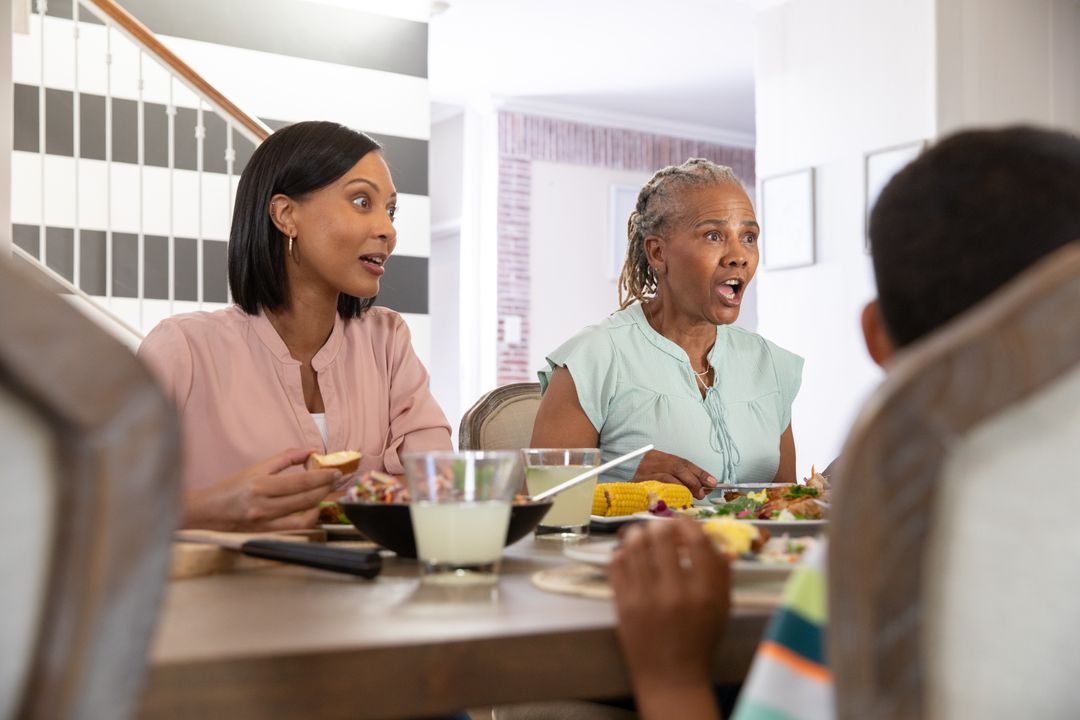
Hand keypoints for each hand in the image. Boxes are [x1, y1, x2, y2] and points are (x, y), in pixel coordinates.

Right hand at [183, 448, 341, 531]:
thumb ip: (285, 458)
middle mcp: (264, 506)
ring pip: (304, 517)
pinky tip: (312, 509)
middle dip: (327, 488)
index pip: (301, 482)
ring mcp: (265, 524)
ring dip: (320, 504)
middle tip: (337, 480)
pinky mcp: (266, 535)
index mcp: (260, 486)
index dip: (323, 477)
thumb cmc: (230, 488)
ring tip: (325, 494)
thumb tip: (311, 451)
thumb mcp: (256, 468)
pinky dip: (308, 519)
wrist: (205, 513)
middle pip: (306, 499)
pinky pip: (295, 529)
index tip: (336, 471)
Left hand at [610, 518, 729, 717]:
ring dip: (638, 534)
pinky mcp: (622, 603)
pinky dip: (622, 552)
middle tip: (661, 529)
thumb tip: (713, 537)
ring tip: (642, 536)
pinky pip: (616, 563)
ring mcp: (645, 597)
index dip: (688, 524)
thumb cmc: (699, 640)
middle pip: (661, 536)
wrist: (670, 676)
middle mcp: (675, 592)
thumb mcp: (721, 608)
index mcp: (705, 592)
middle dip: (661, 525)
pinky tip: (628, 555)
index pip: (696, 540)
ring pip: (634, 544)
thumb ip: (721, 572)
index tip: (683, 523)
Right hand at [631, 449, 717, 498]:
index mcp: (657, 456)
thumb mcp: (660, 473)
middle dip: (693, 480)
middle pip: (676, 467)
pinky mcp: (637, 485)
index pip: (682, 463)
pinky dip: (669, 494)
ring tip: (693, 497)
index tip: (713, 482)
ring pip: (667, 478)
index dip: (699, 472)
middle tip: (703, 492)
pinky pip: (656, 489)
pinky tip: (677, 500)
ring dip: (683, 488)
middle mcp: (650, 461)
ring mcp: (642, 473)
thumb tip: (702, 487)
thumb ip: (678, 478)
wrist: (618, 484)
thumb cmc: (643, 480)